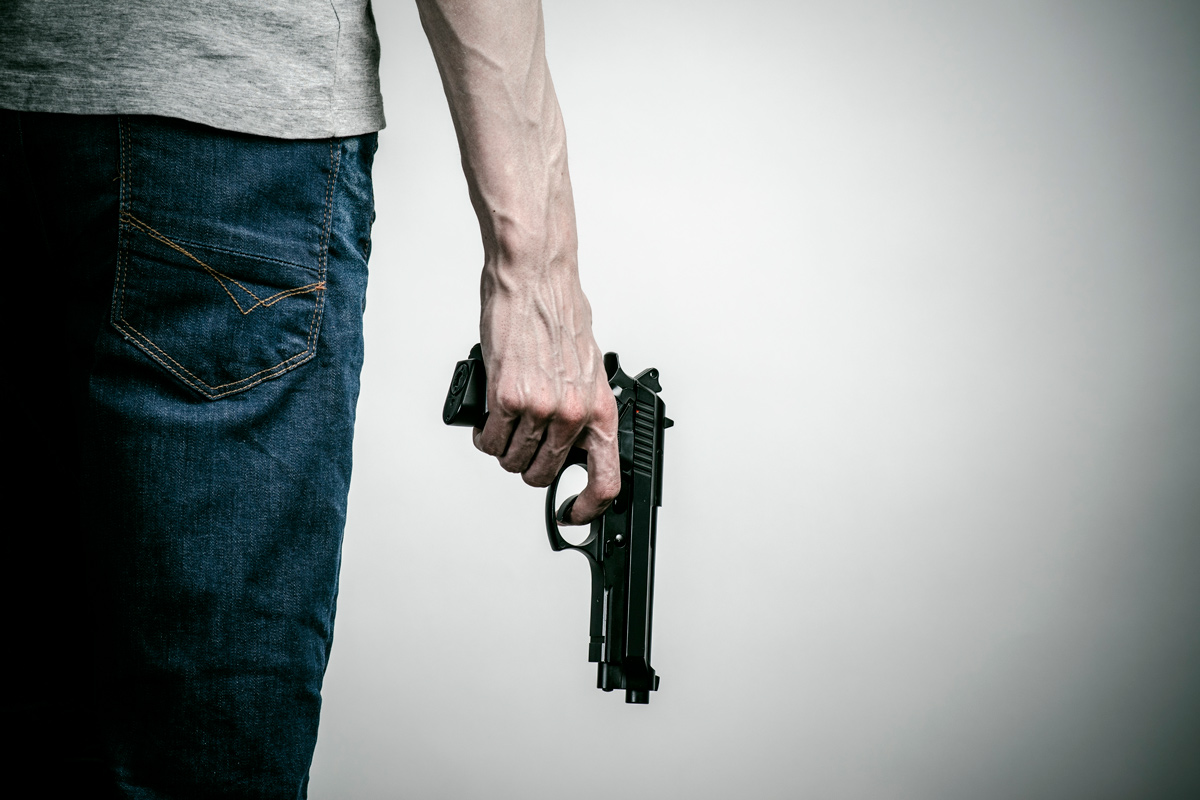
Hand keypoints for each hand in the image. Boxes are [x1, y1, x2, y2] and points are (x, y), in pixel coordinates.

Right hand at [473, 271, 619, 523]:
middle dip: (527, 465)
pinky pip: (489, 440)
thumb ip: (581, 408)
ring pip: (512, 461)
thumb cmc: (559, 314)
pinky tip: (488, 415)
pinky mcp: (506, 398)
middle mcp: (573, 415)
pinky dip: (483, 433)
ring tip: (503, 423)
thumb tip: (572, 439)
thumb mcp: (587, 369)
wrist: (535, 279)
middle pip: (542, 474)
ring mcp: (540, 409)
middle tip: (520, 443)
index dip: (588, 508)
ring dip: (503, 449)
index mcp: (599, 410)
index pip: (605, 480)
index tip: (572, 512)